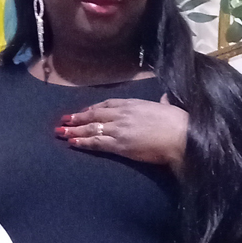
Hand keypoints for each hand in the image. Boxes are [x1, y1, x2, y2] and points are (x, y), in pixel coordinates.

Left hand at [55, 95, 188, 170]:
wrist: (180, 135)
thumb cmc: (178, 122)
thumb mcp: (169, 107)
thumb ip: (163, 102)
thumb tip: (165, 98)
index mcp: (133, 104)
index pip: (107, 105)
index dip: (93, 109)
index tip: (84, 111)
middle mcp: (122, 114)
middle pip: (94, 115)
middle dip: (77, 117)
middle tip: (64, 120)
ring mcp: (119, 129)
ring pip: (91, 128)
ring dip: (74, 129)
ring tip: (61, 131)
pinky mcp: (120, 144)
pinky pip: (96, 142)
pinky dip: (83, 142)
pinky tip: (72, 142)